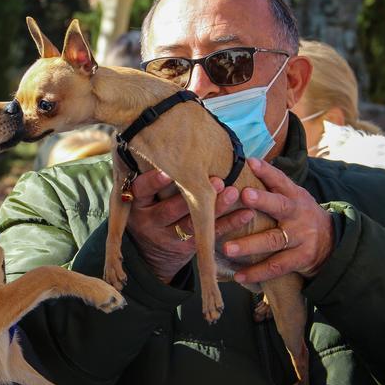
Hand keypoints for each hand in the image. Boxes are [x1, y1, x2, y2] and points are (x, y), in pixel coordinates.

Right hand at [128, 170, 254, 283]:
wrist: (152, 251)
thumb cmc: (152, 205)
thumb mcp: (145, 195)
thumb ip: (155, 171)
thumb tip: (177, 133)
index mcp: (138, 204)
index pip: (141, 190)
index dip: (153, 182)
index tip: (168, 171)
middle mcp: (150, 222)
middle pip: (169, 210)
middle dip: (191, 196)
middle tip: (214, 180)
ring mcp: (168, 237)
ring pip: (191, 224)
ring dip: (215, 208)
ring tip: (232, 192)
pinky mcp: (187, 248)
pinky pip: (209, 236)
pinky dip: (229, 224)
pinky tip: (246, 213)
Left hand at [224, 158, 333, 283]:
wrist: (332, 243)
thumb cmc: (299, 216)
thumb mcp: (292, 198)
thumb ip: (272, 186)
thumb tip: (244, 163)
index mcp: (294, 196)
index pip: (281, 180)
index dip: (267, 171)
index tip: (251, 161)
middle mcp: (298, 214)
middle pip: (280, 206)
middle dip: (262, 200)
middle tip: (243, 195)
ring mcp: (301, 237)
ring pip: (273, 240)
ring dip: (249, 245)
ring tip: (227, 248)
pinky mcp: (301, 258)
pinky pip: (276, 266)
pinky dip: (257, 272)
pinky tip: (238, 275)